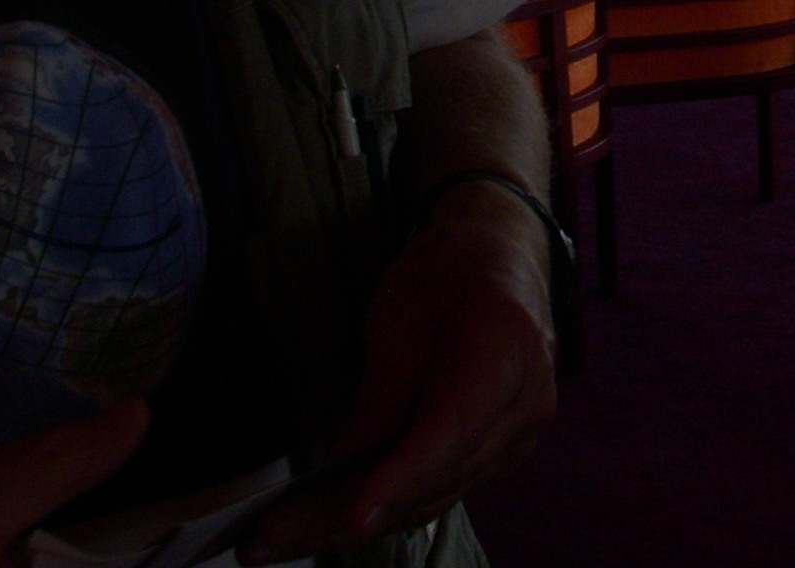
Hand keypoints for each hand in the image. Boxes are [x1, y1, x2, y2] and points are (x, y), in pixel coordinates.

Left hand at [238, 182, 554, 561]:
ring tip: (279, 537)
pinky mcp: (501, 454)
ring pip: (432, 498)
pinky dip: (384, 505)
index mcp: (507, 349)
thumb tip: (341, 478)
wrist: (497, 255)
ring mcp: (520, 435)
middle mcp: (526, 404)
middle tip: (267, 539)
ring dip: (357, 522)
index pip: (451, 431)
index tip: (352, 520)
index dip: (400, 480)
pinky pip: (438, 490)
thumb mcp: (397, 319)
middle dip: (349, 518)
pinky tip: (324, 520)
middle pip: (435, 480)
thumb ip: (379, 401)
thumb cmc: (446, 273)